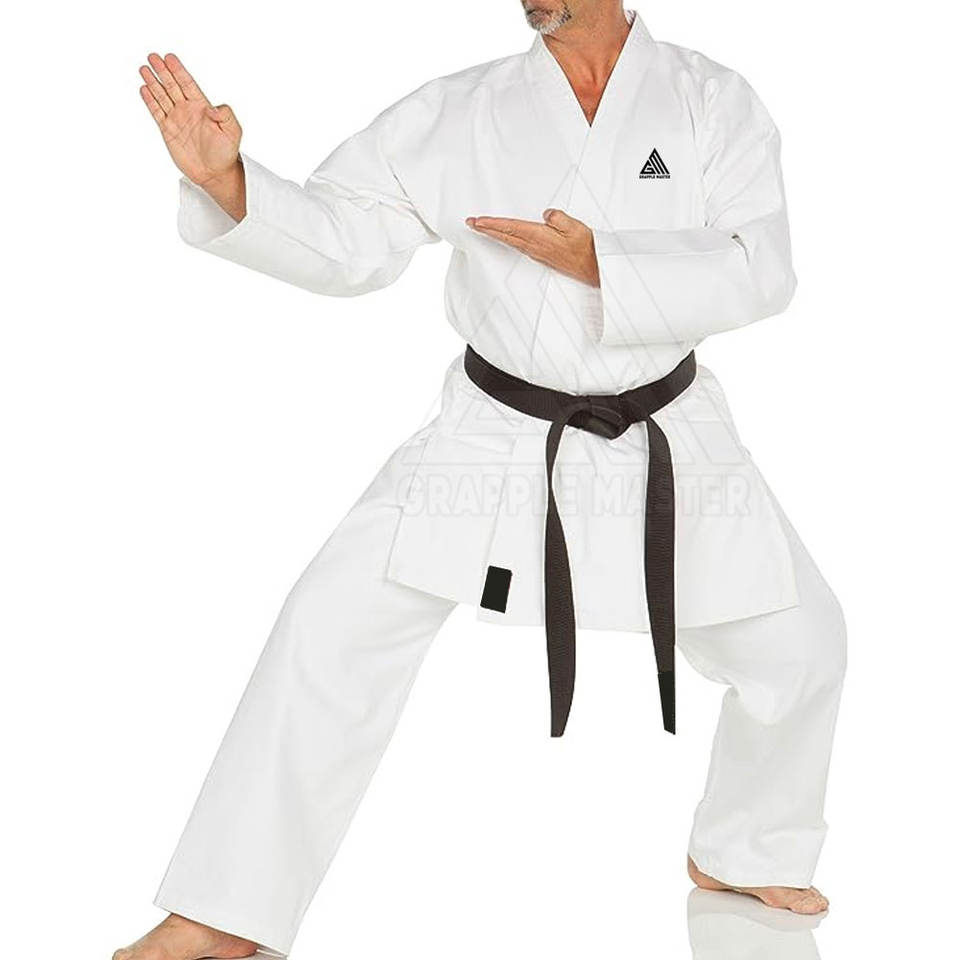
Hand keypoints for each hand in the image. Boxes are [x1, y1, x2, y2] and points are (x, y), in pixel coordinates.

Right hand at [138, 52, 244, 214]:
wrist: (215, 174)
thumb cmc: (226, 153)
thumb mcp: (234, 132)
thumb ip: (226, 115)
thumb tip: (212, 108)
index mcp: (203, 106)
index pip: (187, 83)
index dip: (178, 70)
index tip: (170, 57)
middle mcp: (188, 110)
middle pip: (172, 85)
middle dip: (163, 71)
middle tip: (153, 56)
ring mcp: (177, 120)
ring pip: (162, 96)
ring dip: (153, 82)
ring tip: (144, 68)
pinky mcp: (168, 131)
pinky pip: (157, 112)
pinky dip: (150, 101)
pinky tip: (144, 89)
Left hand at [466, 209, 599, 286]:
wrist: (593, 268)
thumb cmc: (586, 247)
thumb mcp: (575, 227)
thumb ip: (558, 218)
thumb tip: (546, 213)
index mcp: (539, 237)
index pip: (509, 228)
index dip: (491, 224)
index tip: (477, 221)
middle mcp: (534, 246)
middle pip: (504, 235)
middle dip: (486, 229)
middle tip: (470, 223)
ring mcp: (536, 252)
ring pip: (509, 240)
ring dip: (494, 233)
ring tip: (482, 228)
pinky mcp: (541, 255)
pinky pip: (518, 245)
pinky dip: (507, 238)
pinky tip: (504, 237)